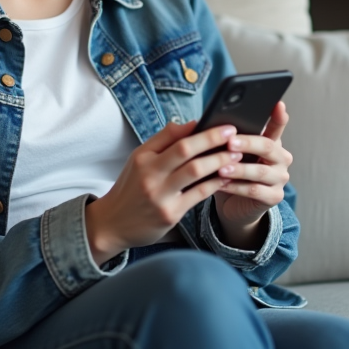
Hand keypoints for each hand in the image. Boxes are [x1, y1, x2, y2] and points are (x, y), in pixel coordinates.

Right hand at [84, 120, 241, 264]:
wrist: (112, 224)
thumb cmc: (131, 188)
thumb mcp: (139, 159)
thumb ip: (163, 140)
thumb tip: (190, 124)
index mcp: (143, 158)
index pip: (176, 137)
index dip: (202, 131)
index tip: (223, 126)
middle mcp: (150, 175)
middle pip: (186, 150)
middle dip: (214, 140)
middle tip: (235, 136)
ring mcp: (160, 196)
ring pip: (195, 172)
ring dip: (219, 161)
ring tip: (236, 155)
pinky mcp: (170, 214)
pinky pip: (199, 194)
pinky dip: (216, 183)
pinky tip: (227, 177)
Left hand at [213, 102, 291, 249]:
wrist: (234, 203)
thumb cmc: (232, 171)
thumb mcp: (231, 152)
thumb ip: (229, 138)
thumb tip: (211, 124)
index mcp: (272, 141)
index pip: (278, 124)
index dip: (279, 115)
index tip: (278, 103)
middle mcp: (281, 158)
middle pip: (267, 146)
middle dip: (247, 143)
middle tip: (229, 142)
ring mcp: (280, 178)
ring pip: (260, 171)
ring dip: (239, 169)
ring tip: (221, 167)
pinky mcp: (274, 197)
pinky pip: (254, 191)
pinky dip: (236, 187)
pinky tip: (221, 184)